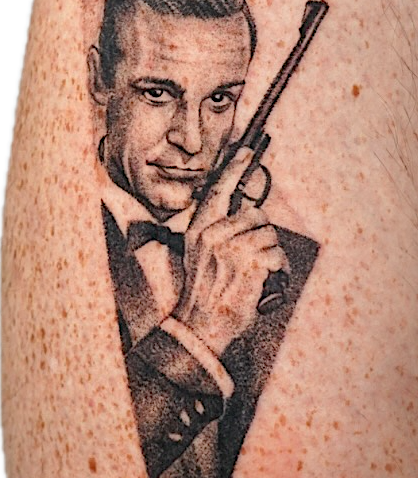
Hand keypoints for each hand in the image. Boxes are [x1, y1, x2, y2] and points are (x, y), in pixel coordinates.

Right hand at [172, 148, 289, 355]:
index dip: (235, 169)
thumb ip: (216, 232)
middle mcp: (214, 234)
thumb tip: (246, 214)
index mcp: (199, 228)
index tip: (247, 151)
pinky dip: (278, 270)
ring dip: (271, 255)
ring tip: (256, 273)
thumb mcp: (199, 255)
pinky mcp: (251, 263)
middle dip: (261, 235)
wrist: (199, 325)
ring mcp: (233, 248)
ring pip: (270, 235)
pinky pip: (277, 255)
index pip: (219, 190)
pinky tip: (263, 282)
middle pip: (256, 215)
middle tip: (251, 258)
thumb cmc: (204, 292)